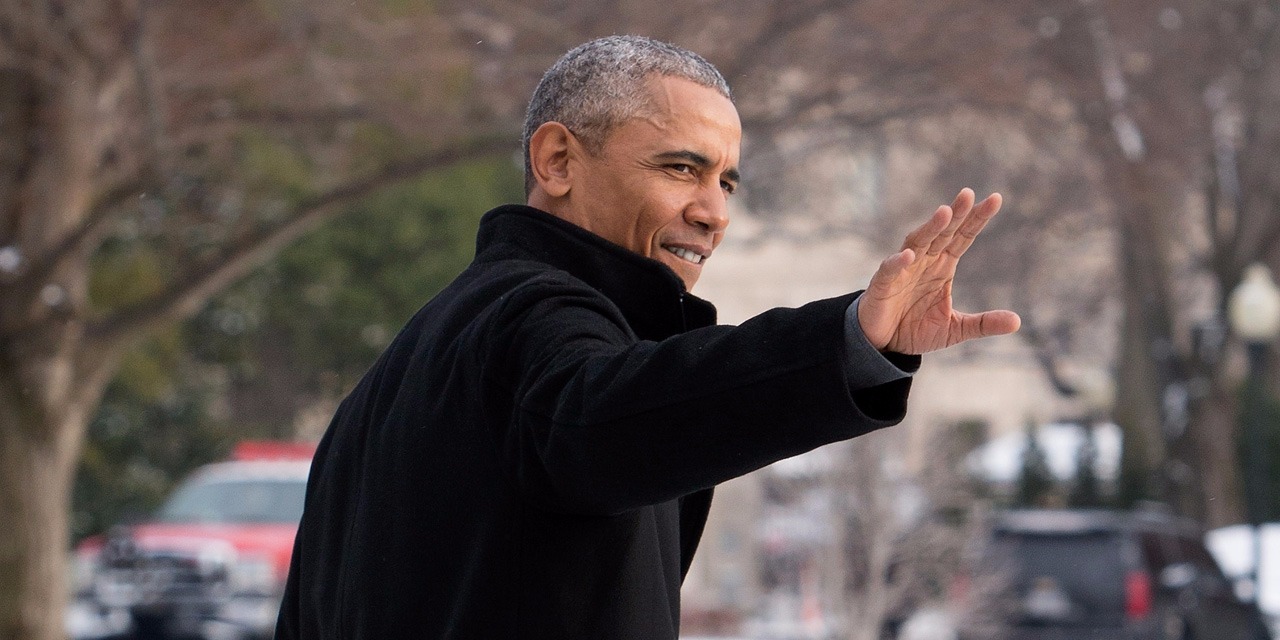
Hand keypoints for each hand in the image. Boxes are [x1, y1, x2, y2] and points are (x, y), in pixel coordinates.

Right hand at [857, 188, 1020, 353]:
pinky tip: (909, 255)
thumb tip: (1017, 322)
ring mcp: (903, 271)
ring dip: (929, 228)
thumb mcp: (955, 329)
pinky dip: (898, 262)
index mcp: (943, 267)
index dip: (977, 219)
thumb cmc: (915, 329)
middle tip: (968, 194)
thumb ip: (983, 323)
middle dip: (955, 214)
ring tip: (944, 213)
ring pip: (917, 243)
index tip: (995, 199)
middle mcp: (924, 262)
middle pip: (942, 232)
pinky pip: (890, 270)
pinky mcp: (882, 285)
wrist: (881, 345)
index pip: (963, 237)